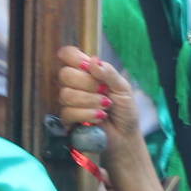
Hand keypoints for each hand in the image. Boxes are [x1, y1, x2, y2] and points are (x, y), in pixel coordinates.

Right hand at [55, 46, 146, 162]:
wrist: (125, 136)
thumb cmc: (125, 110)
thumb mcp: (123, 88)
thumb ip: (108, 73)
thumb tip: (93, 60)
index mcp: (87, 71)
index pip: (68, 55)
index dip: (74, 58)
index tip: (87, 66)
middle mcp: (75, 84)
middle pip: (65, 74)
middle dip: (87, 83)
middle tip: (103, 91)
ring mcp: (70, 102)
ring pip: (66, 94)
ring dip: (89, 101)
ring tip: (105, 106)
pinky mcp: (68, 120)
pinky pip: (68, 112)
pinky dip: (87, 114)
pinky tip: (99, 117)